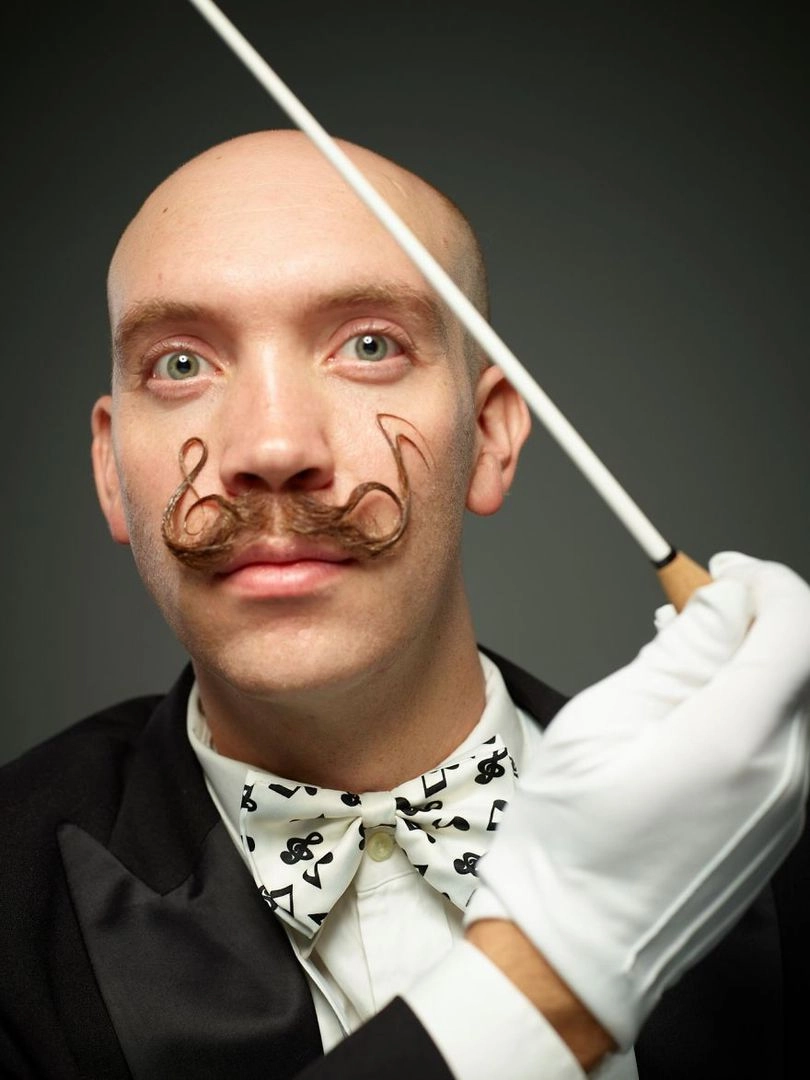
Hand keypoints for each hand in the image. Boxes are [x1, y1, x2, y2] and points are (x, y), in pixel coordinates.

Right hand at [466, 552, 809, 1048]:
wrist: (577, 948)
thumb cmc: (574, 841)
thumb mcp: (605, 720)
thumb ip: (680, 653)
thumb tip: (724, 600)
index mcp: (739, 739)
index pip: (795, 624)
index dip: (763, 582)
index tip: (722, 571)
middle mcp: (785, 773)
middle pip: (800, 658)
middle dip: (751, 617)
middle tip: (685, 610)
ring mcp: (790, 805)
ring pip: (790, 697)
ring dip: (745, 661)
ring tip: (674, 662)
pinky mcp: (779, 825)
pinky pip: (782, 739)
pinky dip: (747, 704)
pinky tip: (687, 713)